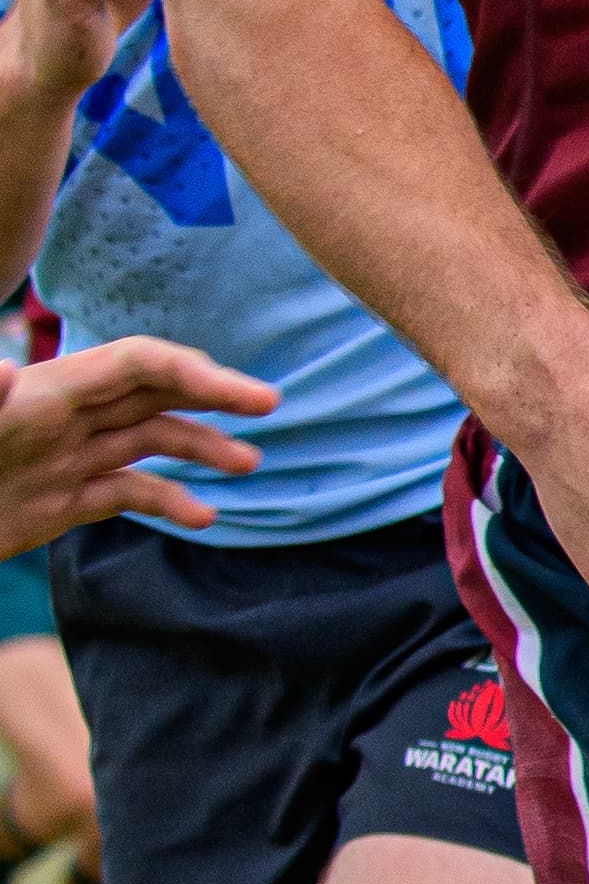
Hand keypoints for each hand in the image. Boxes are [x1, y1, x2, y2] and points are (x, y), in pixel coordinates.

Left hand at [0, 336, 273, 553]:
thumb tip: (4, 372)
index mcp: (52, 391)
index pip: (140, 366)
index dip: (194, 373)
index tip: (244, 395)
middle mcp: (70, 419)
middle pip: (158, 395)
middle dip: (215, 395)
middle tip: (268, 405)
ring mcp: (70, 460)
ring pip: (153, 442)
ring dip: (204, 447)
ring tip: (247, 464)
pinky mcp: (63, 502)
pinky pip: (129, 495)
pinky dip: (170, 502)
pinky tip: (203, 517)